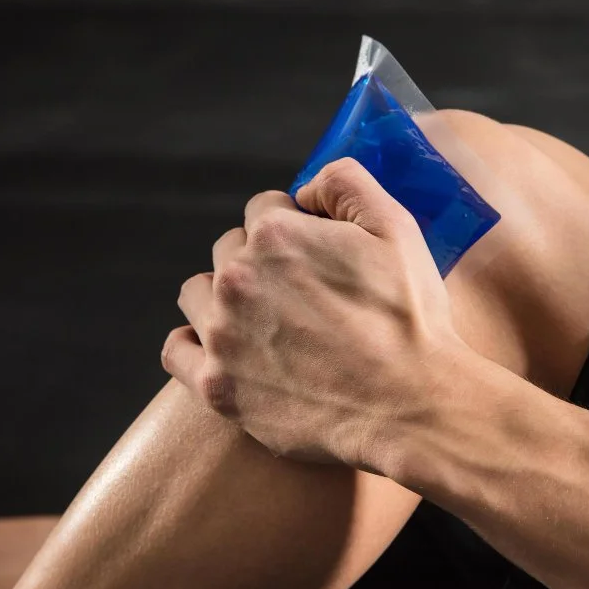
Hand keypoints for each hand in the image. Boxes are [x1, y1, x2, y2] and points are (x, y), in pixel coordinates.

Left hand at [162, 158, 464, 466]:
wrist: (412, 405)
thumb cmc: (409, 318)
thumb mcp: (396, 227)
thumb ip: (345, 183)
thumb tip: (306, 189)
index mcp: (275, 237)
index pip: (264, 208)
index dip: (295, 225)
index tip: (317, 253)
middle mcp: (236, 281)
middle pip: (230, 248)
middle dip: (261, 260)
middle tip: (302, 292)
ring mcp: (221, 337)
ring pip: (198, 294)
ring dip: (223, 296)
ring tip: (263, 318)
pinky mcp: (217, 387)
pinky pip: (176, 350)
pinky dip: (194, 343)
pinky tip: (225, 347)